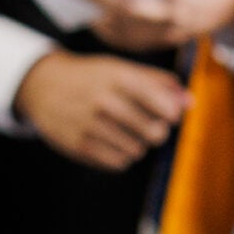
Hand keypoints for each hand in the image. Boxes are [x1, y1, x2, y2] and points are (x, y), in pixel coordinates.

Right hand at [14, 50, 188, 170]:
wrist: (43, 86)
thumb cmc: (93, 77)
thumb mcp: (123, 69)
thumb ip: (159, 83)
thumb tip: (190, 103)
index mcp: (119, 78)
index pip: (163, 105)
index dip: (172, 114)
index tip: (168, 114)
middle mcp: (104, 102)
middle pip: (155, 133)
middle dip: (157, 131)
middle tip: (148, 126)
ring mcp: (89, 126)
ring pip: (138, 151)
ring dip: (138, 144)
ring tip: (125, 132)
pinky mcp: (78, 146)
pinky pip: (118, 164)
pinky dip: (122, 156)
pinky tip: (113, 142)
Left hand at [68, 0, 233, 53]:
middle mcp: (174, 18)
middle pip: (124, 18)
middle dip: (93, 3)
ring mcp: (171, 33)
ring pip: (127, 34)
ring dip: (99, 20)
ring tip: (75, 2)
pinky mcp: (169, 41)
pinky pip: (135, 43)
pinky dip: (113, 34)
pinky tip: (97, 19)